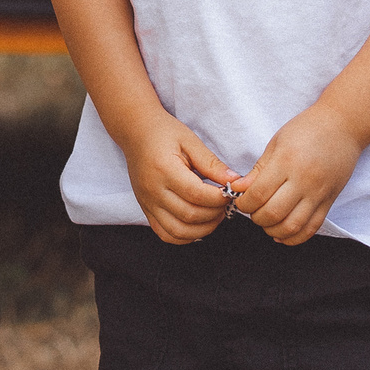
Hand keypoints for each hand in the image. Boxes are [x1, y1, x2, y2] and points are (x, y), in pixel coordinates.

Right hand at [124, 111, 237, 243]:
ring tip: (215, 216)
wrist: (135, 133)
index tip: (230, 192)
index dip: (218, 198)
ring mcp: (147, 203)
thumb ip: (212, 163)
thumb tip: (234, 181)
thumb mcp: (190, 141)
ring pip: (177, 231)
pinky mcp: (146, 210)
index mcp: (164, 169)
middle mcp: (153, 190)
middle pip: (189, 215)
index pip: (196, 194)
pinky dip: (184, 236)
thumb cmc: (163, 133)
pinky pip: (165, 234)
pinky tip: (198, 225)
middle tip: (226, 204)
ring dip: (202, 229)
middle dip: (214, 214)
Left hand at [229, 106, 361, 244]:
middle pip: (273, 213)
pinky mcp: (330, 202)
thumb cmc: (307, 129)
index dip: (244, 203)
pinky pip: (312, 228)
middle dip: (256, 218)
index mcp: (287, 162)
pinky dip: (294, 237)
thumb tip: (238, 188)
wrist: (343, 126)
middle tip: (252, 210)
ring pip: (292, 226)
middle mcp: (304, 180)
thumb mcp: (277, 142)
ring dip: (273, 230)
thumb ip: (258, 169)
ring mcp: (319, 193)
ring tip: (266, 222)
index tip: (241, 200)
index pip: (259, 194)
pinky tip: (282, 233)